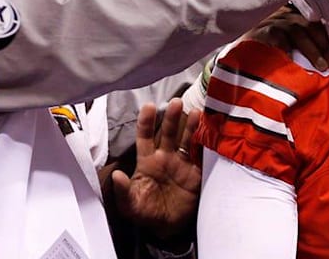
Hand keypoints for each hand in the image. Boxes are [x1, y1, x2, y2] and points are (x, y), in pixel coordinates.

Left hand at [111, 99, 200, 240]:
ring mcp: (182, 163)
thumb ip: (123, 191)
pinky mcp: (197, 172)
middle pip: (168, 133)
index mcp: (148, 162)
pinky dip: (207, 143)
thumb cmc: (145, 213)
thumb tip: (117, 176)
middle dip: (172, 117)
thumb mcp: (130, 205)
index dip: (147, 121)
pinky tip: (211, 132)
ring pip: (187, 139)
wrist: (168, 227)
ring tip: (197, 113)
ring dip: (192, 126)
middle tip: (176, 103)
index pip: (145, 137)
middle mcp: (165, 157)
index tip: (149, 106)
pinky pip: (202, 154)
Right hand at [245, 7, 328, 70]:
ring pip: (298, 32)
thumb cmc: (270, 53)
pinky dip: (288, 51)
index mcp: (297, 17)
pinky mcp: (260, 31)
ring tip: (323, 66)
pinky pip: (278, 39)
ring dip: (313, 50)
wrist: (240, 56)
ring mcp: (273, 22)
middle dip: (326, 45)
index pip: (319, 24)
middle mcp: (286, 16)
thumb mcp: (293, 46)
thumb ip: (310, 46)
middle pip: (312, 26)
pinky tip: (297, 63)